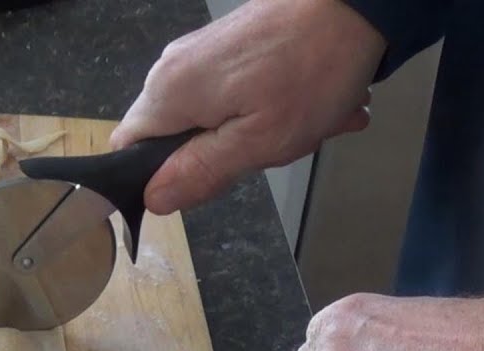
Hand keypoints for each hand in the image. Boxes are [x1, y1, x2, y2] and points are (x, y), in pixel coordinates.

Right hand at [109, 0, 384, 213]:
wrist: (357, 1)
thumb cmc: (310, 72)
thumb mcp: (258, 140)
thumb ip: (200, 171)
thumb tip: (152, 199)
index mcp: (168, 94)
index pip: (126, 148)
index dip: (152, 176)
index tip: (199, 182)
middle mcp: (173, 68)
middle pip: (172, 136)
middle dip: (220, 155)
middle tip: (269, 150)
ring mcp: (201, 52)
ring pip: (210, 117)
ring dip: (259, 131)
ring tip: (308, 125)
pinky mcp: (229, 44)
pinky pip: (235, 92)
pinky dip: (271, 106)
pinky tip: (313, 106)